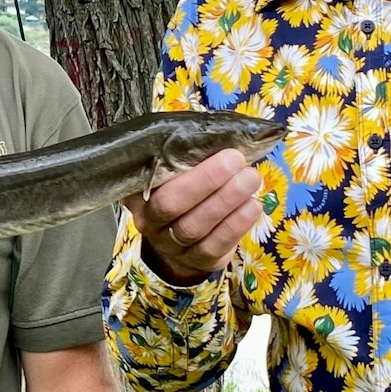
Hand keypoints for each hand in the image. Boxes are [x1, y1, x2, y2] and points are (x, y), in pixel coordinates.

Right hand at [121, 147, 261, 285]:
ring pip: (193, 227)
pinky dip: (236, 225)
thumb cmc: (184, 192)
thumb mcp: (176, 172)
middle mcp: (149, 221)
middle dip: (205, 180)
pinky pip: (214, 245)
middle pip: (169, 204)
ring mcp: (171, 245)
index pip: (145, 178)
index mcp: (138, 193)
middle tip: (234, 159)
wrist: (182, 243)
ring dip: (225, 200)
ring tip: (250, 178)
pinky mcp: (197, 260)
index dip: (168, 163)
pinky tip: (253, 205)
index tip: (194, 142)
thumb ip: (185, 155)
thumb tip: (217, 130)